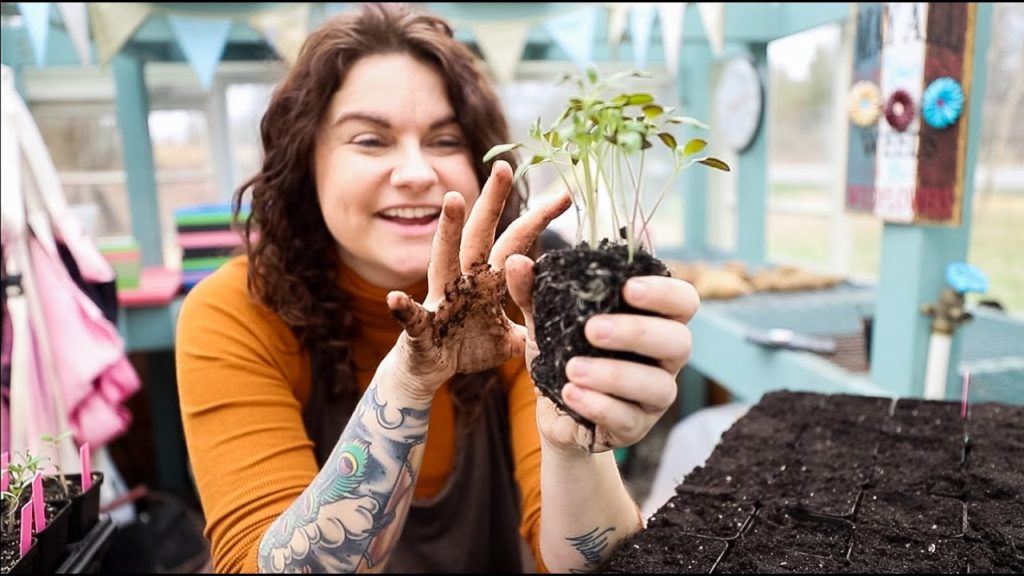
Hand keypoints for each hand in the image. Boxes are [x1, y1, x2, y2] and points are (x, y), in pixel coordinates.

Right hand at [386, 161, 570, 400]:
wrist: (428, 371)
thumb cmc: (467, 347)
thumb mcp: (510, 339)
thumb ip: (533, 323)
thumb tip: (565, 314)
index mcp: (488, 281)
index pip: (515, 243)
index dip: (537, 221)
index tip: (565, 196)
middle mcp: (464, 281)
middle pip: (480, 236)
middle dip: (492, 202)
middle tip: (505, 168)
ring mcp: (441, 301)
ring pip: (444, 261)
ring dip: (448, 231)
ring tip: (454, 201)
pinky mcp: (421, 329)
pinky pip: (412, 318)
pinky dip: (403, 309)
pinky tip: (396, 298)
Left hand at [507, 258, 698, 453]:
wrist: (553, 411)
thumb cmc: (563, 354)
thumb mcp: (546, 322)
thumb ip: (534, 292)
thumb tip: (516, 262)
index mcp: (653, 321)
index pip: (683, 301)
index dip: (664, 293)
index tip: (627, 288)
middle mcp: (664, 358)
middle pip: (679, 342)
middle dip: (637, 333)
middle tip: (592, 330)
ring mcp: (654, 396)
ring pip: (659, 386)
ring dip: (615, 375)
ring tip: (573, 369)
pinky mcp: (635, 427)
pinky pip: (628, 419)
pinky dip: (599, 405)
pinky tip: (571, 394)